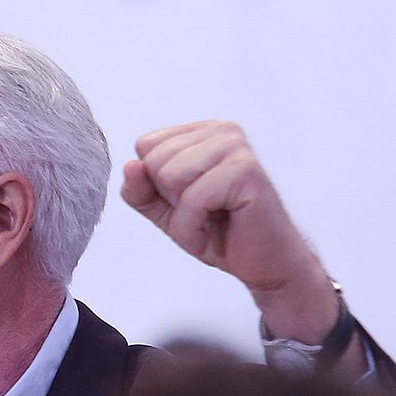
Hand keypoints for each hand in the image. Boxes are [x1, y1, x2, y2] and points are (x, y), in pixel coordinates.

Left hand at [120, 121, 344, 349]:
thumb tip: (131, 166)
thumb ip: (141, 190)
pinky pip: (193, 200)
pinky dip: (194, 229)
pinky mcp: (246, 170)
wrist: (265, 264)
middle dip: (171, 202)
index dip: (157, 186)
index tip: (190, 202)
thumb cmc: (222, 233)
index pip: (145, 145)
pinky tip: (217, 231)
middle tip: (205, 216)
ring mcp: (235, 146)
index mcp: (202, 132)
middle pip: (154, 161)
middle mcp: (221, 130)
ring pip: (169, 177)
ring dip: (183, 218)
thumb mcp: (166, 212)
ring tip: (211, 222)